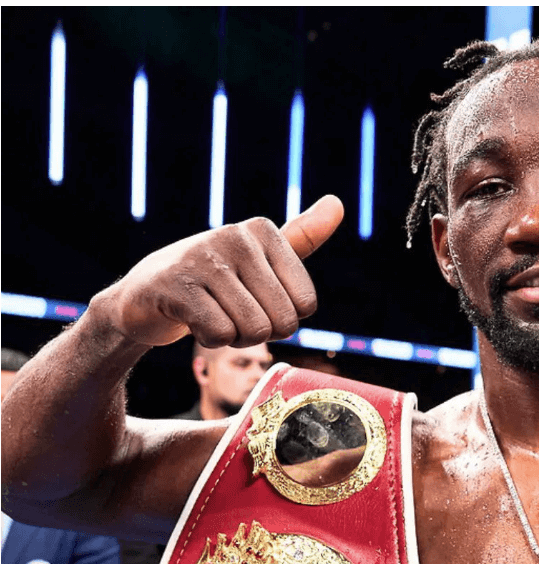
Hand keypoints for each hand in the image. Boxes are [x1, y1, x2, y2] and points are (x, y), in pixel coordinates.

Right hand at [95, 195, 343, 347]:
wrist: (146, 296)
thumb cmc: (214, 279)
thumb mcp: (262, 257)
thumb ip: (302, 237)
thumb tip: (338, 203)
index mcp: (263, 231)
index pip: (305, 304)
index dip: (283, 317)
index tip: (256, 301)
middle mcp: (235, 237)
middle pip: (282, 321)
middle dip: (259, 332)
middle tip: (231, 312)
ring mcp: (203, 259)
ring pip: (253, 330)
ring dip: (234, 337)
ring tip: (212, 314)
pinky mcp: (176, 286)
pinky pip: (220, 334)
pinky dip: (210, 340)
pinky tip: (192, 320)